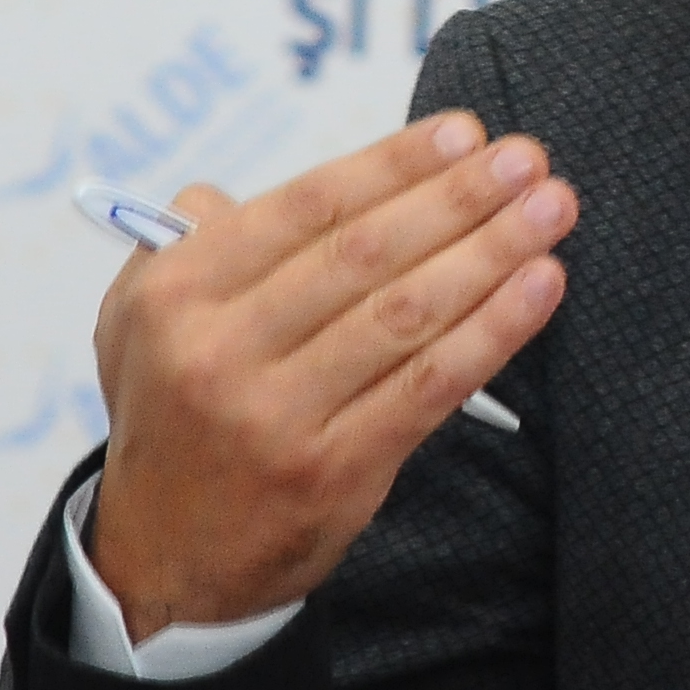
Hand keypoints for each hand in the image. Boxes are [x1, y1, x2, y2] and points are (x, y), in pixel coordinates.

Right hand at [85, 112, 573, 639]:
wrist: (161, 558)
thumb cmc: (173, 412)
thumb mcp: (137, 321)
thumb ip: (187, 244)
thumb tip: (230, 191)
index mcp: (178, 293)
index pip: (307, 206)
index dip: (396, 163)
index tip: (466, 131)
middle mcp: (221, 351)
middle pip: (367, 253)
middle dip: (460, 197)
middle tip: (528, 158)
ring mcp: (278, 416)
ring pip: (406, 314)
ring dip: (492, 252)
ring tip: (551, 208)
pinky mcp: (333, 472)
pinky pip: (429, 387)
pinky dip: (493, 330)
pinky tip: (541, 286)